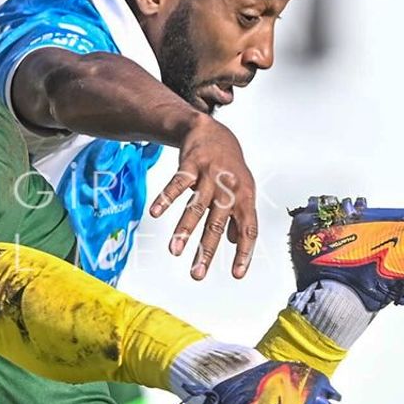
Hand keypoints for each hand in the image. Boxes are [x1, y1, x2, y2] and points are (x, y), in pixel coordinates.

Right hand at [149, 116, 257, 280]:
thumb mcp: (242, 189)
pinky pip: (177, 183)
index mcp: (245, 197)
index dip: (243, 252)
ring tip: (174, 251)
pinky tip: (155, 213)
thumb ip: (238, 215)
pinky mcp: (191, 165)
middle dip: (206, 250)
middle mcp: (229, 188)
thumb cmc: (228, 164)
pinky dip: (166, 197)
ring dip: (184, 229)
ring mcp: (210, 175)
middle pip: (217, 223)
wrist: (211, 129)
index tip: (236, 274)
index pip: (248, 229)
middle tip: (197, 274)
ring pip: (196, 206)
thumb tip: (235, 240)